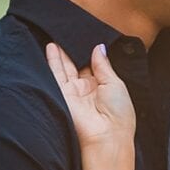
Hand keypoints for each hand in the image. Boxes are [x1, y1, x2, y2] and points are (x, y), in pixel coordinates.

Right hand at [45, 42, 134, 169]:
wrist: (107, 138)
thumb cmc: (119, 115)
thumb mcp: (116, 84)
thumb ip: (104, 65)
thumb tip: (98, 47)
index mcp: (103, 88)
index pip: (94, 66)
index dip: (90, 51)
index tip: (87, 35)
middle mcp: (86, 90)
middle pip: (77, 65)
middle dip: (74, 49)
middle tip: (70, 30)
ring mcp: (73, 93)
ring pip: (64, 68)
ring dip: (61, 52)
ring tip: (57, 32)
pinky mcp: (62, 95)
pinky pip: (56, 74)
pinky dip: (52, 60)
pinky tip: (50, 45)